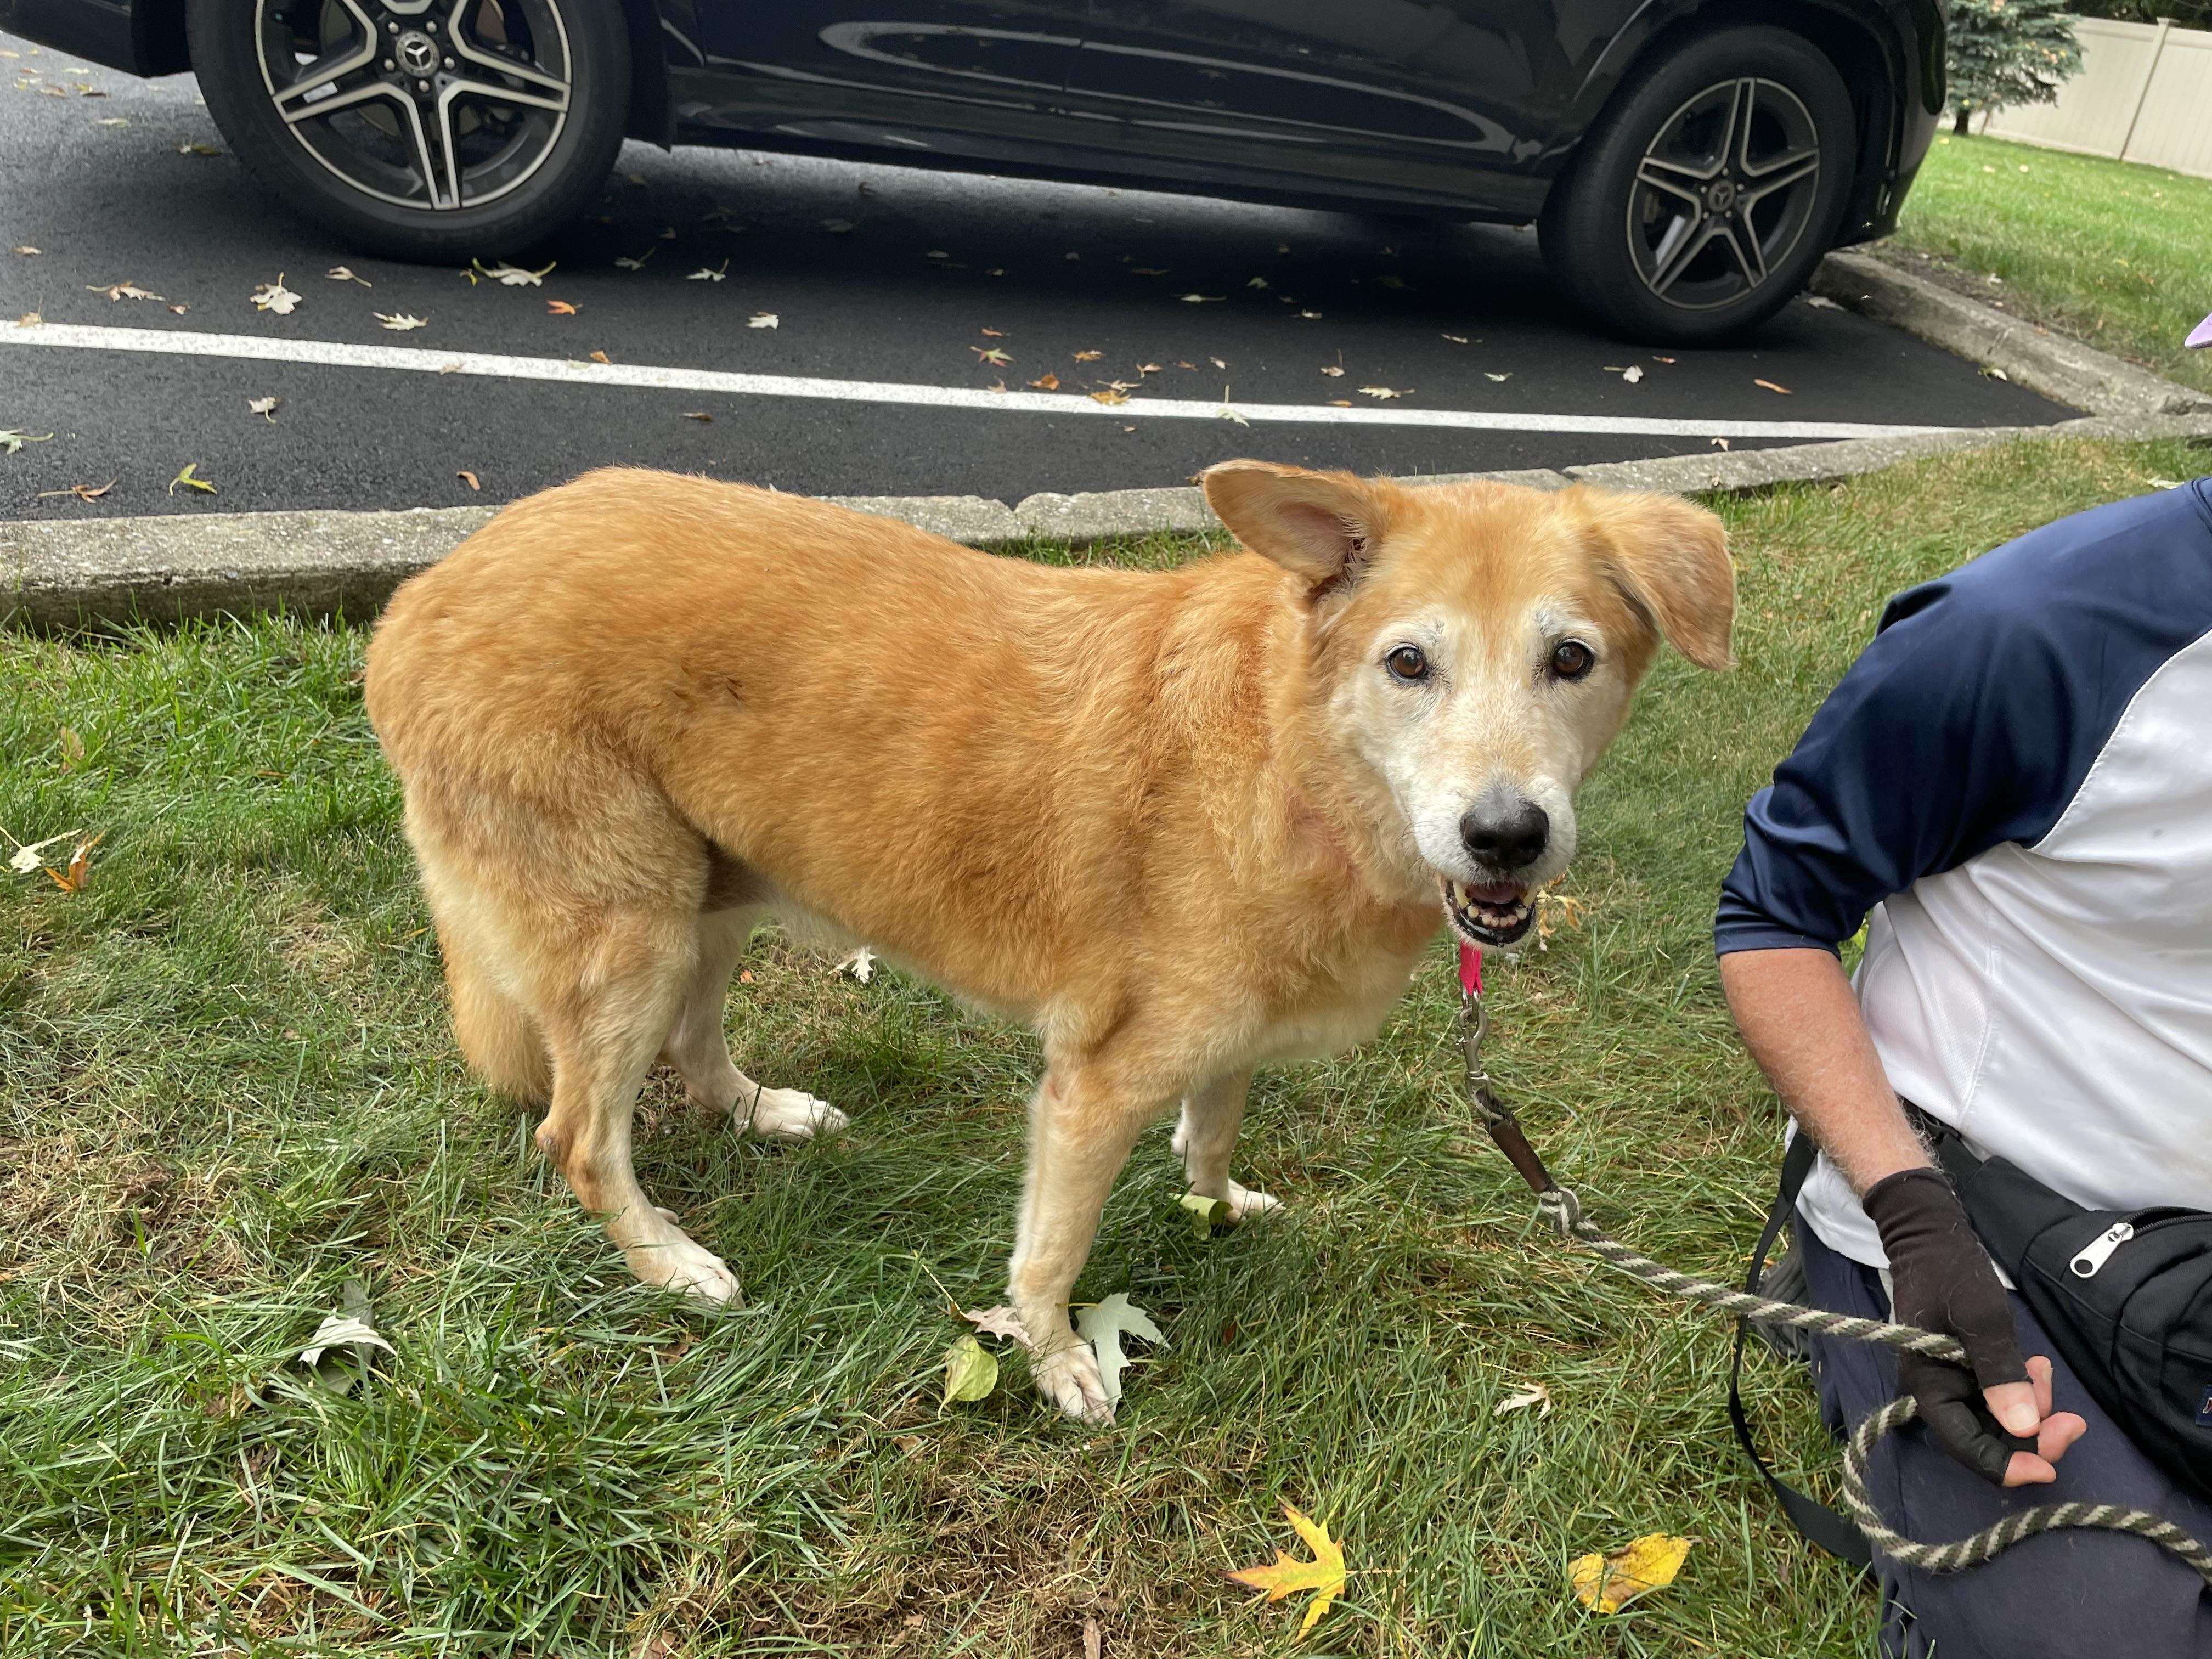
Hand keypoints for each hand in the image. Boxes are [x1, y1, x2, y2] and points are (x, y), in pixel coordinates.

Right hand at [1864, 1168, 2088, 1485]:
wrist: (1931, 1236)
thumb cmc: (1951, 1274)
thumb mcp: (1982, 1320)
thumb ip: (2000, 1374)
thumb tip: (2024, 1429)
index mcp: (1929, 1386)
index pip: (1967, 1447)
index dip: (2008, 1466)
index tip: (2052, 1468)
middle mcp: (1938, 1393)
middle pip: (1987, 1439)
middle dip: (2033, 1436)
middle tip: (2072, 1420)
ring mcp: (1953, 1382)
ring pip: (1999, 1421)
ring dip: (2032, 1409)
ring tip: (2045, 1370)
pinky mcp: (1967, 1370)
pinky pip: (2000, 1398)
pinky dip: (2024, 1390)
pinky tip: (2037, 1366)